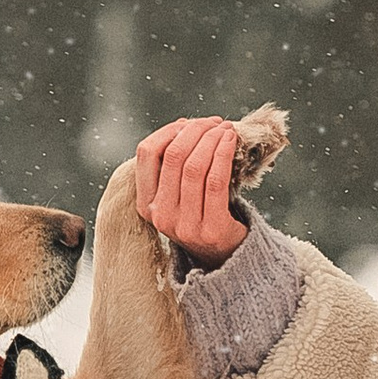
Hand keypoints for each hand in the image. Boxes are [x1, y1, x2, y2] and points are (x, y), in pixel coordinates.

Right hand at [134, 117, 247, 269]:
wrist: (225, 255)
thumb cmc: (201, 214)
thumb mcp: (176, 195)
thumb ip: (173, 167)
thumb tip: (183, 125)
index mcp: (146, 204)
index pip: (146, 153)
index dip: (168, 131)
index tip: (189, 123)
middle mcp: (161, 216)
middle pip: (173, 156)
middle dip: (196, 130)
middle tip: (213, 122)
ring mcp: (185, 225)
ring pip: (195, 166)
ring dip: (212, 139)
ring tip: (225, 129)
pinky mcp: (211, 229)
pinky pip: (216, 181)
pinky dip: (224, 154)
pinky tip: (231, 141)